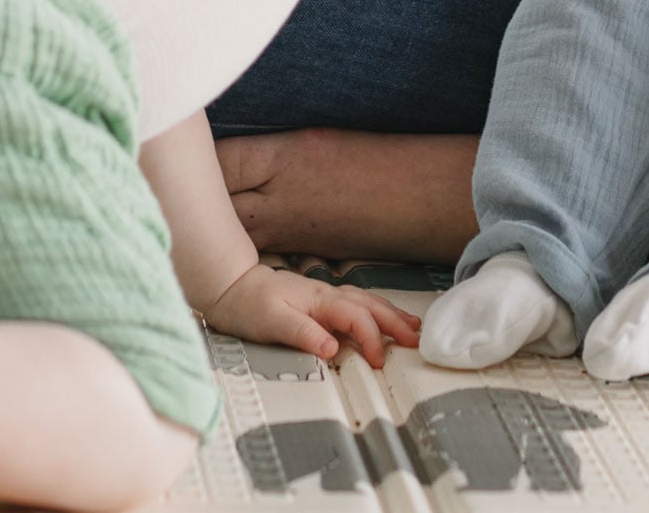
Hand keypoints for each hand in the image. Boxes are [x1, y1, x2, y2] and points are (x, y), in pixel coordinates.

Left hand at [202, 264, 420, 368]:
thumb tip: (332, 348)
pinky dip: (374, 309)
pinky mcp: (320, 302)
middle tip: (416, 340)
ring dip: (390, 313)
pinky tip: (379, 315)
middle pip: (369, 306)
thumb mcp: (272, 322)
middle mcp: (327, 296)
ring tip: (411, 326)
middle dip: (394, 322)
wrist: (232, 288)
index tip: (379, 361)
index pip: (356, 319)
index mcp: (320, 301)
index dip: (371, 339)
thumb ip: (303, 334)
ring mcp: (325, 297)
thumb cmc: (250, 305)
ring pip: (366, 302)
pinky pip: (356, 304)